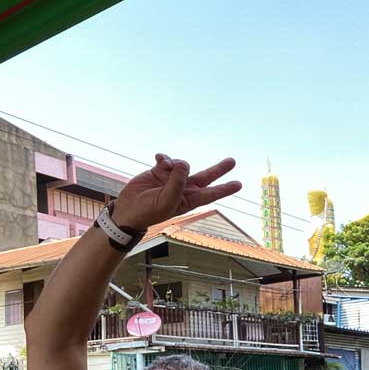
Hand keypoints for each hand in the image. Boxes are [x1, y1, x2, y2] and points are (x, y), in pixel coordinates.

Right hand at [110, 154, 241, 229]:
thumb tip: (184, 163)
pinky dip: (164, 157)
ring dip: (175, 163)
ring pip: (183, 165)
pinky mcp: (160, 171)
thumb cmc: (150, 211)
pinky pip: (167, 160)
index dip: (225, 189)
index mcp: (190, 200)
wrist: (129, 209)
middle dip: (219, 169)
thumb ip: (177, 182)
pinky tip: (159, 158)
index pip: (211, 193)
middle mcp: (184, 188)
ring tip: (165, 167)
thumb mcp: (167, 200)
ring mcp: (172, 179)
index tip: (239, 184)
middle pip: (206, 177)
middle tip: (232, 161)